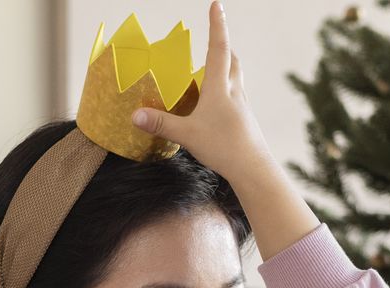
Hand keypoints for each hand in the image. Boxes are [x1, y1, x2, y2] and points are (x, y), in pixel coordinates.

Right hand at [132, 2, 273, 189]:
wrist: (254, 170)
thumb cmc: (224, 147)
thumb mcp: (187, 134)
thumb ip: (161, 123)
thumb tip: (135, 115)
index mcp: (220, 88)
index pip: (219, 48)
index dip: (217, 25)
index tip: (217, 5)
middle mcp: (234, 92)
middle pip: (233, 61)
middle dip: (224, 47)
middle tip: (215, 38)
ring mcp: (243, 107)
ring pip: (236, 79)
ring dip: (226, 69)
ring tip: (212, 71)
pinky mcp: (246, 122)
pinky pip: (236, 99)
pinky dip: (227, 92)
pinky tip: (217, 106)